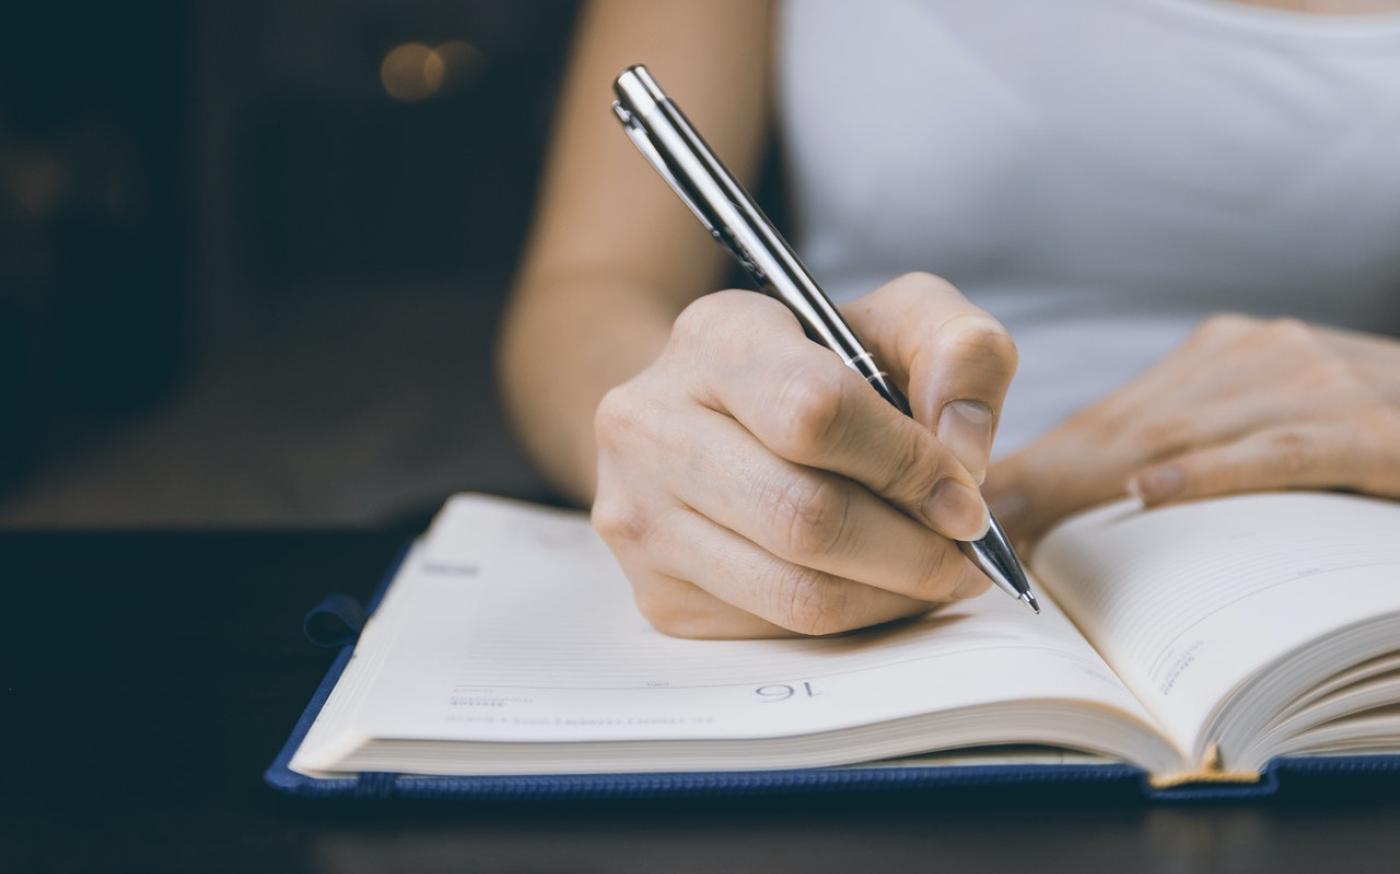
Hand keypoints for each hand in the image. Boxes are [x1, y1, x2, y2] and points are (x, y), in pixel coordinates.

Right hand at [592, 272, 1017, 637]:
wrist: (718, 419)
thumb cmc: (824, 371)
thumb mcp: (901, 325)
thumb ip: (961, 354)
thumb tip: (963, 453)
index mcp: (715, 337)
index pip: (815, 413)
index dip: (907, 465)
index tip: (963, 495)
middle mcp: (650, 424)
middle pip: (805, 517)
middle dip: (912, 548)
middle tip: (963, 551)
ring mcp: (642, 517)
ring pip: (796, 592)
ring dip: (893, 595)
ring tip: (934, 571)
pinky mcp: (658, 595)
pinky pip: (779, 631)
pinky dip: (854, 619)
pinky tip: (875, 584)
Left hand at [985, 314, 1399, 548]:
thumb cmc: (1369, 431)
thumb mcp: (1274, 420)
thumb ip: (1200, 444)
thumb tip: (1105, 506)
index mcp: (1226, 358)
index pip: (1112, 416)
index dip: (1037, 462)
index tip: (972, 505)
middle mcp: (1258, 357)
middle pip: (1126, 425)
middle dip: (1041, 478)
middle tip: (967, 523)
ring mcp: (1315, 383)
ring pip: (1183, 434)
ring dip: (1092, 483)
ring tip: (1018, 523)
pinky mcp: (1374, 426)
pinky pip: (1280, 450)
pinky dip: (1213, 471)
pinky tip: (1152, 491)